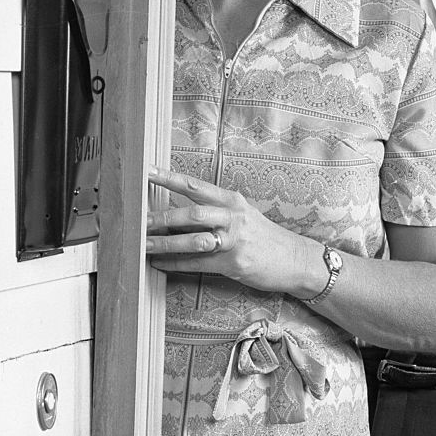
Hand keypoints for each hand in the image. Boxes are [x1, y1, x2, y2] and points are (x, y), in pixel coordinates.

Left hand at [145, 168, 314, 293]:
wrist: (295, 258)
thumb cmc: (264, 236)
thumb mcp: (242, 215)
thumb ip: (214, 212)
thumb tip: (176, 213)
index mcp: (232, 201)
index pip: (196, 186)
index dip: (170, 178)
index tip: (147, 171)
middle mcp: (233, 216)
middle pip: (192, 212)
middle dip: (163, 216)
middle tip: (139, 219)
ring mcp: (234, 240)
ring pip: (193, 239)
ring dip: (165, 243)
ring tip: (143, 244)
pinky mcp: (234, 263)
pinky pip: (198, 264)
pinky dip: (176, 264)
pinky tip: (160, 265)